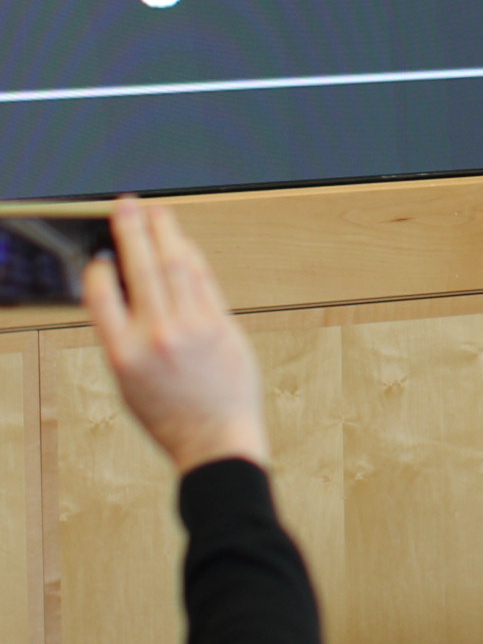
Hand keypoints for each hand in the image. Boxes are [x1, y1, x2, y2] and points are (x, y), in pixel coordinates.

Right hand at [85, 196, 269, 473]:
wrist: (216, 438)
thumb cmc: (170, 415)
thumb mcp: (129, 382)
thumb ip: (125, 337)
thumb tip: (125, 294)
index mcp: (122, 354)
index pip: (101, 295)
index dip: (100, 269)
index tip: (101, 255)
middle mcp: (155, 336)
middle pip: (141, 268)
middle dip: (133, 230)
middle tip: (127, 205)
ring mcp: (191, 328)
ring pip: (176, 266)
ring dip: (166, 233)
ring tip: (157, 212)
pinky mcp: (221, 326)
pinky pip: (204, 281)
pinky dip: (192, 258)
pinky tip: (184, 244)